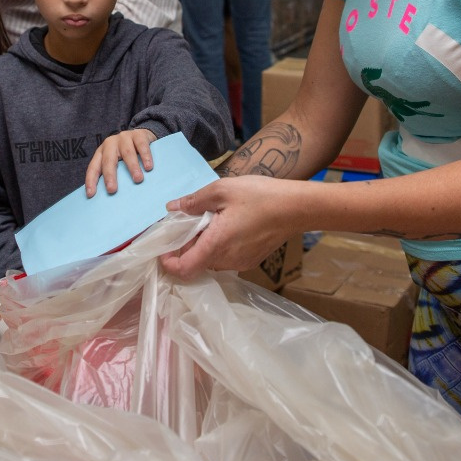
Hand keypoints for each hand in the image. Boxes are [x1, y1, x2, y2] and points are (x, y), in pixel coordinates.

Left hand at [86, 128, 157, 196]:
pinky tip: (148, 167)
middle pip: (108, 160)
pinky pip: (142, 146)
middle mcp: (110, 144)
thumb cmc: (127, 155)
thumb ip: (114, 174)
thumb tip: (112, 198)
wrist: (141, 135)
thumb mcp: (117, 162)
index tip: (90, 194)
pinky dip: (145, 157)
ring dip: (132, 167)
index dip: (91, 180)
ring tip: (138, 179)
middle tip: (112, 189)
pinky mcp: (138, 135)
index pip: (94, 167)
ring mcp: (124, 138)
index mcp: (101, 153)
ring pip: (127, 153)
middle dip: (110, 176)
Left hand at [160, 174, 290, 278]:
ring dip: (203, 245)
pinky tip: (226, 225)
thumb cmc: (261, 196)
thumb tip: (172, 208)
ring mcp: (240, 262)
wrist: (297, 207)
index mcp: (216, 245)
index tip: (163, 248)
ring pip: (210, 260)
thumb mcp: (222, 190)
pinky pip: (225, 258)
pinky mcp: (251, 260)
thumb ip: (194, 201)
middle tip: (187, 223)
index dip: (168, 263)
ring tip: (209, 220)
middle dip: (186, 247)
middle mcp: (227, 260)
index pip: (184, 269)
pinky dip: (218, 246)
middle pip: (195, 263)